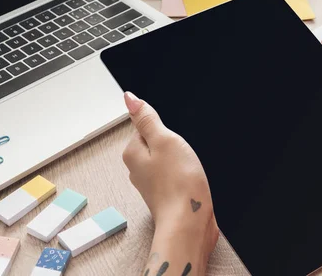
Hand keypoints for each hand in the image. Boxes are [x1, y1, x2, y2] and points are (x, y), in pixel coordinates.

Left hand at [123, 92, 218, 273]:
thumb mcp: (165, 140)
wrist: (190, 224)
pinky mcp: (166, 195)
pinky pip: (174, 176)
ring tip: (189, 169)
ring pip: (167, 160)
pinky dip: (184, 175)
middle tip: (184, 154)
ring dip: (181, 161)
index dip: (165, 129)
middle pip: (156, 143)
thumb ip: (147, 118)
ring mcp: (152, 184)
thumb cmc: (179, 184)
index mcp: (133, 153)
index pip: (144, 126)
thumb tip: (129, 98)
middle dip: (173, 145)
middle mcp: (137, 169)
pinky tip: (191, 180)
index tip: (174, 139)